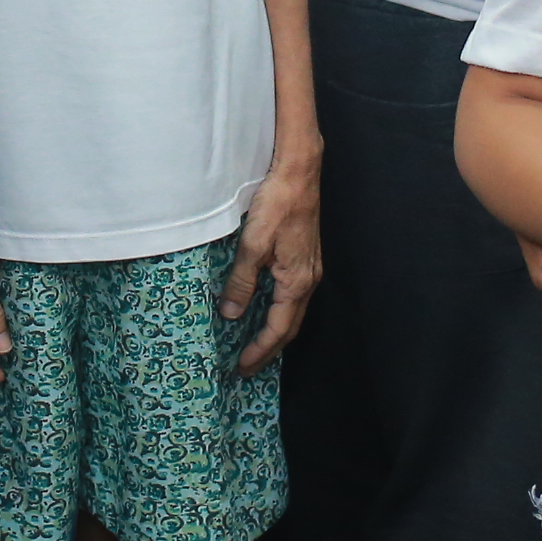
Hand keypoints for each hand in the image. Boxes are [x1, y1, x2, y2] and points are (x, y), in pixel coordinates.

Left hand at [222, 155, 321, 370]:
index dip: (260, 350)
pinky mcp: (306, 257)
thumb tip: (231, 315)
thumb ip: (242, 282)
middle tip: (248, 366)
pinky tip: (266, 309)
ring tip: (255, 345)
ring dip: (275, 331)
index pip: (279, 329)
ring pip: (293, 311)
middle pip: (290, 326)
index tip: (242, 367)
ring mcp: (310, 268)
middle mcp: (309, 280)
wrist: (299, 173)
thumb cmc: (277, 205)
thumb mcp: (253, 245)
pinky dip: (280, 311)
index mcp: (297, 282)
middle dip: (270, 349)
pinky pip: (293, 295)